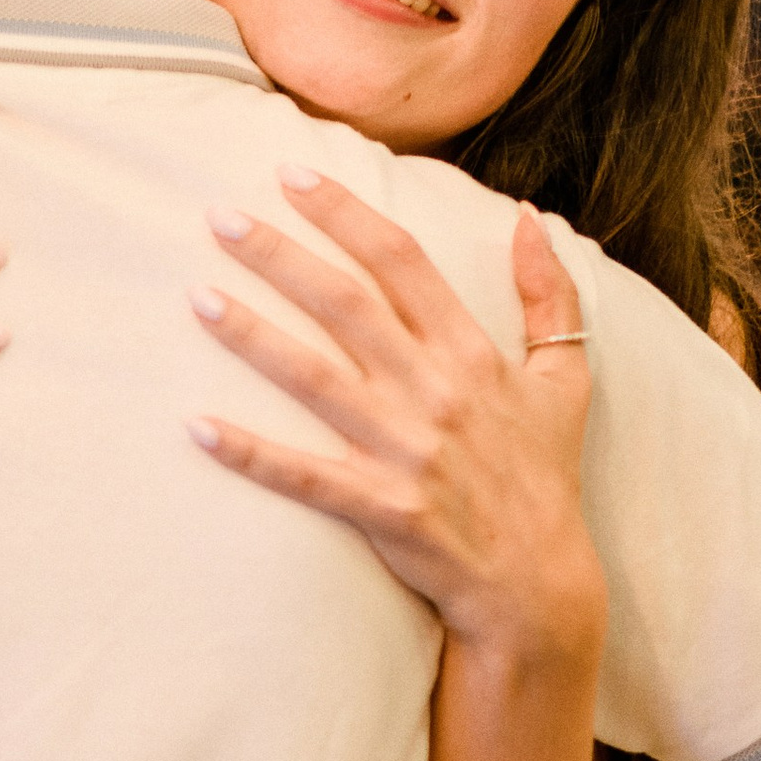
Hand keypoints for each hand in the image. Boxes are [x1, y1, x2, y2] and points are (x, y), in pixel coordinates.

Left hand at [188, 170, 605, 665]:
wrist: (538, 586)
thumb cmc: (544, 476)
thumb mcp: (564, 380)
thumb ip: (551, 296)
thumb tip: (529, 218)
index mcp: (473, 354)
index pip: (402, 261)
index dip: (346, 213)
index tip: (293, 174)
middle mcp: (437, 393)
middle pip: (346, 304)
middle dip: (281, 255)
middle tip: (221, 218)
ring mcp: (407, 451)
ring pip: (314, 379)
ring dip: (252, 336)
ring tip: (198, 297)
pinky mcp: (382, 509)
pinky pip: (303, 476)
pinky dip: (249, 453)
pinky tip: (196, 426)